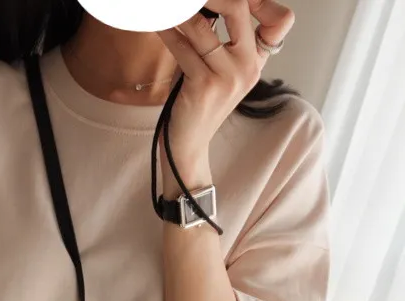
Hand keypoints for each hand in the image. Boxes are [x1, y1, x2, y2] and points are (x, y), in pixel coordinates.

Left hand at [157, 0, 294, 180]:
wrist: (189, 145)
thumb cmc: (198, 102)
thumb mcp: (219, 68)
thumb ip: (221, 37)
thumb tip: (204, 4)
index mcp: (256, 60)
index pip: (281, 20)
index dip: (261, 0)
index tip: (226, 2)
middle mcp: (248, 66)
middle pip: (240, 8)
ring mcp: (228, 77)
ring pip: (202, 27)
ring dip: (181, 12)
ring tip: (168, 7)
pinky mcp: (204, 86)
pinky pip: (183, 47)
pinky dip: (168, 32)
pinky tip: (159, 24)